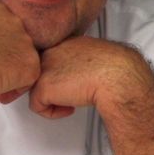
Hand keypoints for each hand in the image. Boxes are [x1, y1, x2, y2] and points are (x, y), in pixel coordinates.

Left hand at [28, 36, 153, 118]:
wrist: (117, 77)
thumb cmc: (114, 69)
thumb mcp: (96, 56)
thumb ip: (81, 60)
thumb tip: (79, 73)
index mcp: (65, 41)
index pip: (50, 59)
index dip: (60, 76)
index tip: (74, 83)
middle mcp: (51, 51)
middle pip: (40, 73)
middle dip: (53, 87)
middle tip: (70, 94)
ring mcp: (44, 67)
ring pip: (36, 89)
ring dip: (53, 99)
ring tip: (72, 101)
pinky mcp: (42, 86)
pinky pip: (37, 106)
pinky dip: (52, 113)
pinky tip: (70, 108)